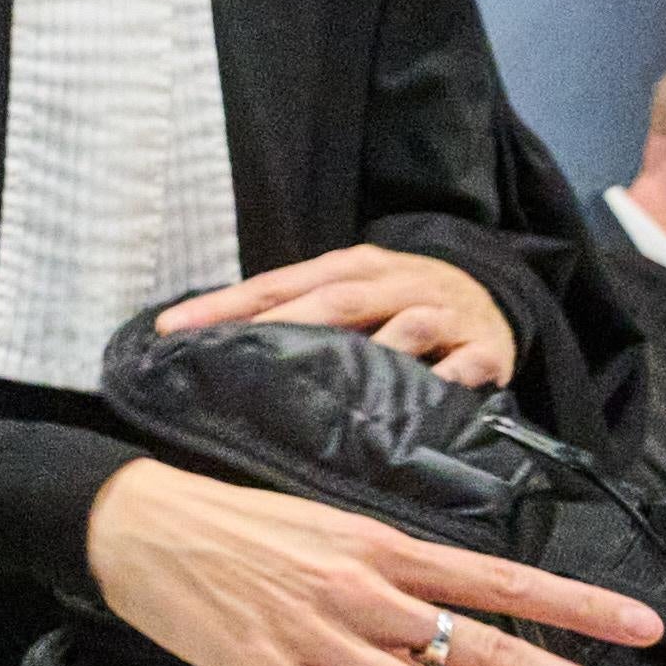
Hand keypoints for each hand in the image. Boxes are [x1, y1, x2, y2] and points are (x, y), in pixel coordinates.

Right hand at [81, 461, 665, 665]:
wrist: (135, 523)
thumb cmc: (230, 522)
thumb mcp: (323, 527)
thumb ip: (388, 572)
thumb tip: (442, 615)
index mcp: (384, 549)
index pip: (505, 581)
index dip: (580, 605)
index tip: (647, 628)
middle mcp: (367, 594)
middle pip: (490, 649)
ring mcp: (323, 637)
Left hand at [157, 244, 522, 390]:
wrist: (494, 295)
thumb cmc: (400, 301)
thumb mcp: (350, 291)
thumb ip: (294, 312)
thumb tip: (214, 343)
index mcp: (352, 267)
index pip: (279, 284)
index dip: (226, 305)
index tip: (172, 329)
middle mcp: (396, 283)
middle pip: (336, 300)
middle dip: (285, 325)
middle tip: (235, 355)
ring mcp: (445, 314)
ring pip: (407, 326)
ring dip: (372, 351)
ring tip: (330, 383)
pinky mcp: (486, 349)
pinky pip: (466, 365)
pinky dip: (446, 379)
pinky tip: (423, 397)